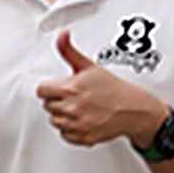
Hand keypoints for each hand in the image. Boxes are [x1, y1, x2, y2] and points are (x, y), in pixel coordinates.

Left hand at [35, 32, 167, 147]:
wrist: (132, 108)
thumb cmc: (112, 88)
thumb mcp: (88, 65)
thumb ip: (69, 50)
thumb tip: (62, 35)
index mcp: (69, 89)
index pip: (41, 91)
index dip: (49, 88)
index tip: (57, 88)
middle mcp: (71, 108)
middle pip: (47, 106)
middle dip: (57, 100)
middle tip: (72, 97)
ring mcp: (77, 124)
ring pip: (55, 121)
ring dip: (63, 116)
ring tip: (78, 108)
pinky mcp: (83, 137)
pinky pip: (65, 135)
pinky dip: (71, 130)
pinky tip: (81, 120)